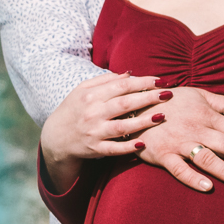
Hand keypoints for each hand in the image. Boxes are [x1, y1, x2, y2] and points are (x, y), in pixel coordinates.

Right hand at [40, 73, 162, 190]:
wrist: (55, 137)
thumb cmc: (74, 109)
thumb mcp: (82, 90)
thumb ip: (105, 80)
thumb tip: (129, 74)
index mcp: (91, 95)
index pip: (121, 85)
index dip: (142, 82)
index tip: (160, 81)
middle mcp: (93, 113)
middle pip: (125, 103)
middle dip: (148, 98)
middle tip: (168, 94)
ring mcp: (94, 132)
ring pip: (122, 127)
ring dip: (143, 122)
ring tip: (162, 116)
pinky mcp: (95, 149)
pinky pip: (114, 149)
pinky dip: (128, 147)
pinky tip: (144, 143)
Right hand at [136, 86, 223, 192]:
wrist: (133, 105)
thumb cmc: (170, 101)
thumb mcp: (198, 95)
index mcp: (206, 114)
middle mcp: (195, 128)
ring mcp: (178, 142)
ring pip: (207, 158)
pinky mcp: (162, 154)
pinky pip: (178, 169)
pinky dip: (192, 178)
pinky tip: (207, 188)